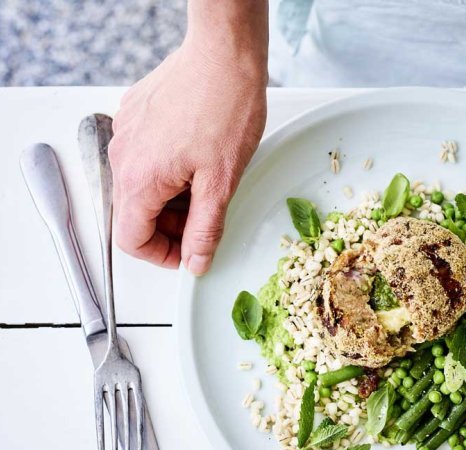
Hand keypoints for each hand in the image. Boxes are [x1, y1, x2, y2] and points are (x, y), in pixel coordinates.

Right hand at [110, 2, 267, 274]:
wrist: (224, 55)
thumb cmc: (225, 109)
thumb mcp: (221, 183)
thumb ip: (205, 230)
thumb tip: (196, 261)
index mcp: (139, 179)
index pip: (131, 240)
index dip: (160, 255)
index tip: (186, 255)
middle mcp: (123, 156)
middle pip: (134, 213)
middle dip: (169, 226)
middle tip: (204, 221)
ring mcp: (126, 132)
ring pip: (139, 185)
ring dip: (170, 198)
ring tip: (206, 186)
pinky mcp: (135, 115)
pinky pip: (143, 156)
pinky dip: (166, 170)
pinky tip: (196, 159)